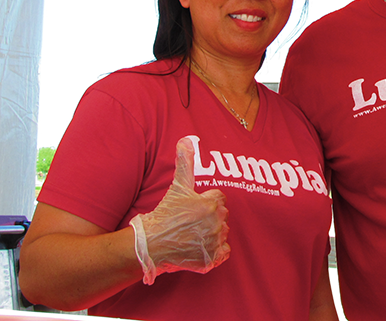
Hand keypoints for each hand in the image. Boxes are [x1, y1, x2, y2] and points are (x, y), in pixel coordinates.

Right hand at [130, 137, 230, 283]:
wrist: (150, 245)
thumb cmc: (164, 214)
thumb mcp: (177, 187)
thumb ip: (185, 162)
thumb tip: (186, 139)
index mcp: (212, 203)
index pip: (220, 198)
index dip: (206, 201)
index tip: (192, 208)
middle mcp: (217, 222)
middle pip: (222, 215)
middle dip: (210, 217)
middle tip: (190, 221)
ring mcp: (214, 242)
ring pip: (222, 233)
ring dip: (212, 233)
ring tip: (192, 234)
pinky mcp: (212, 259)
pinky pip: (224, 252)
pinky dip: (215, 251)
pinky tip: (199, 247)